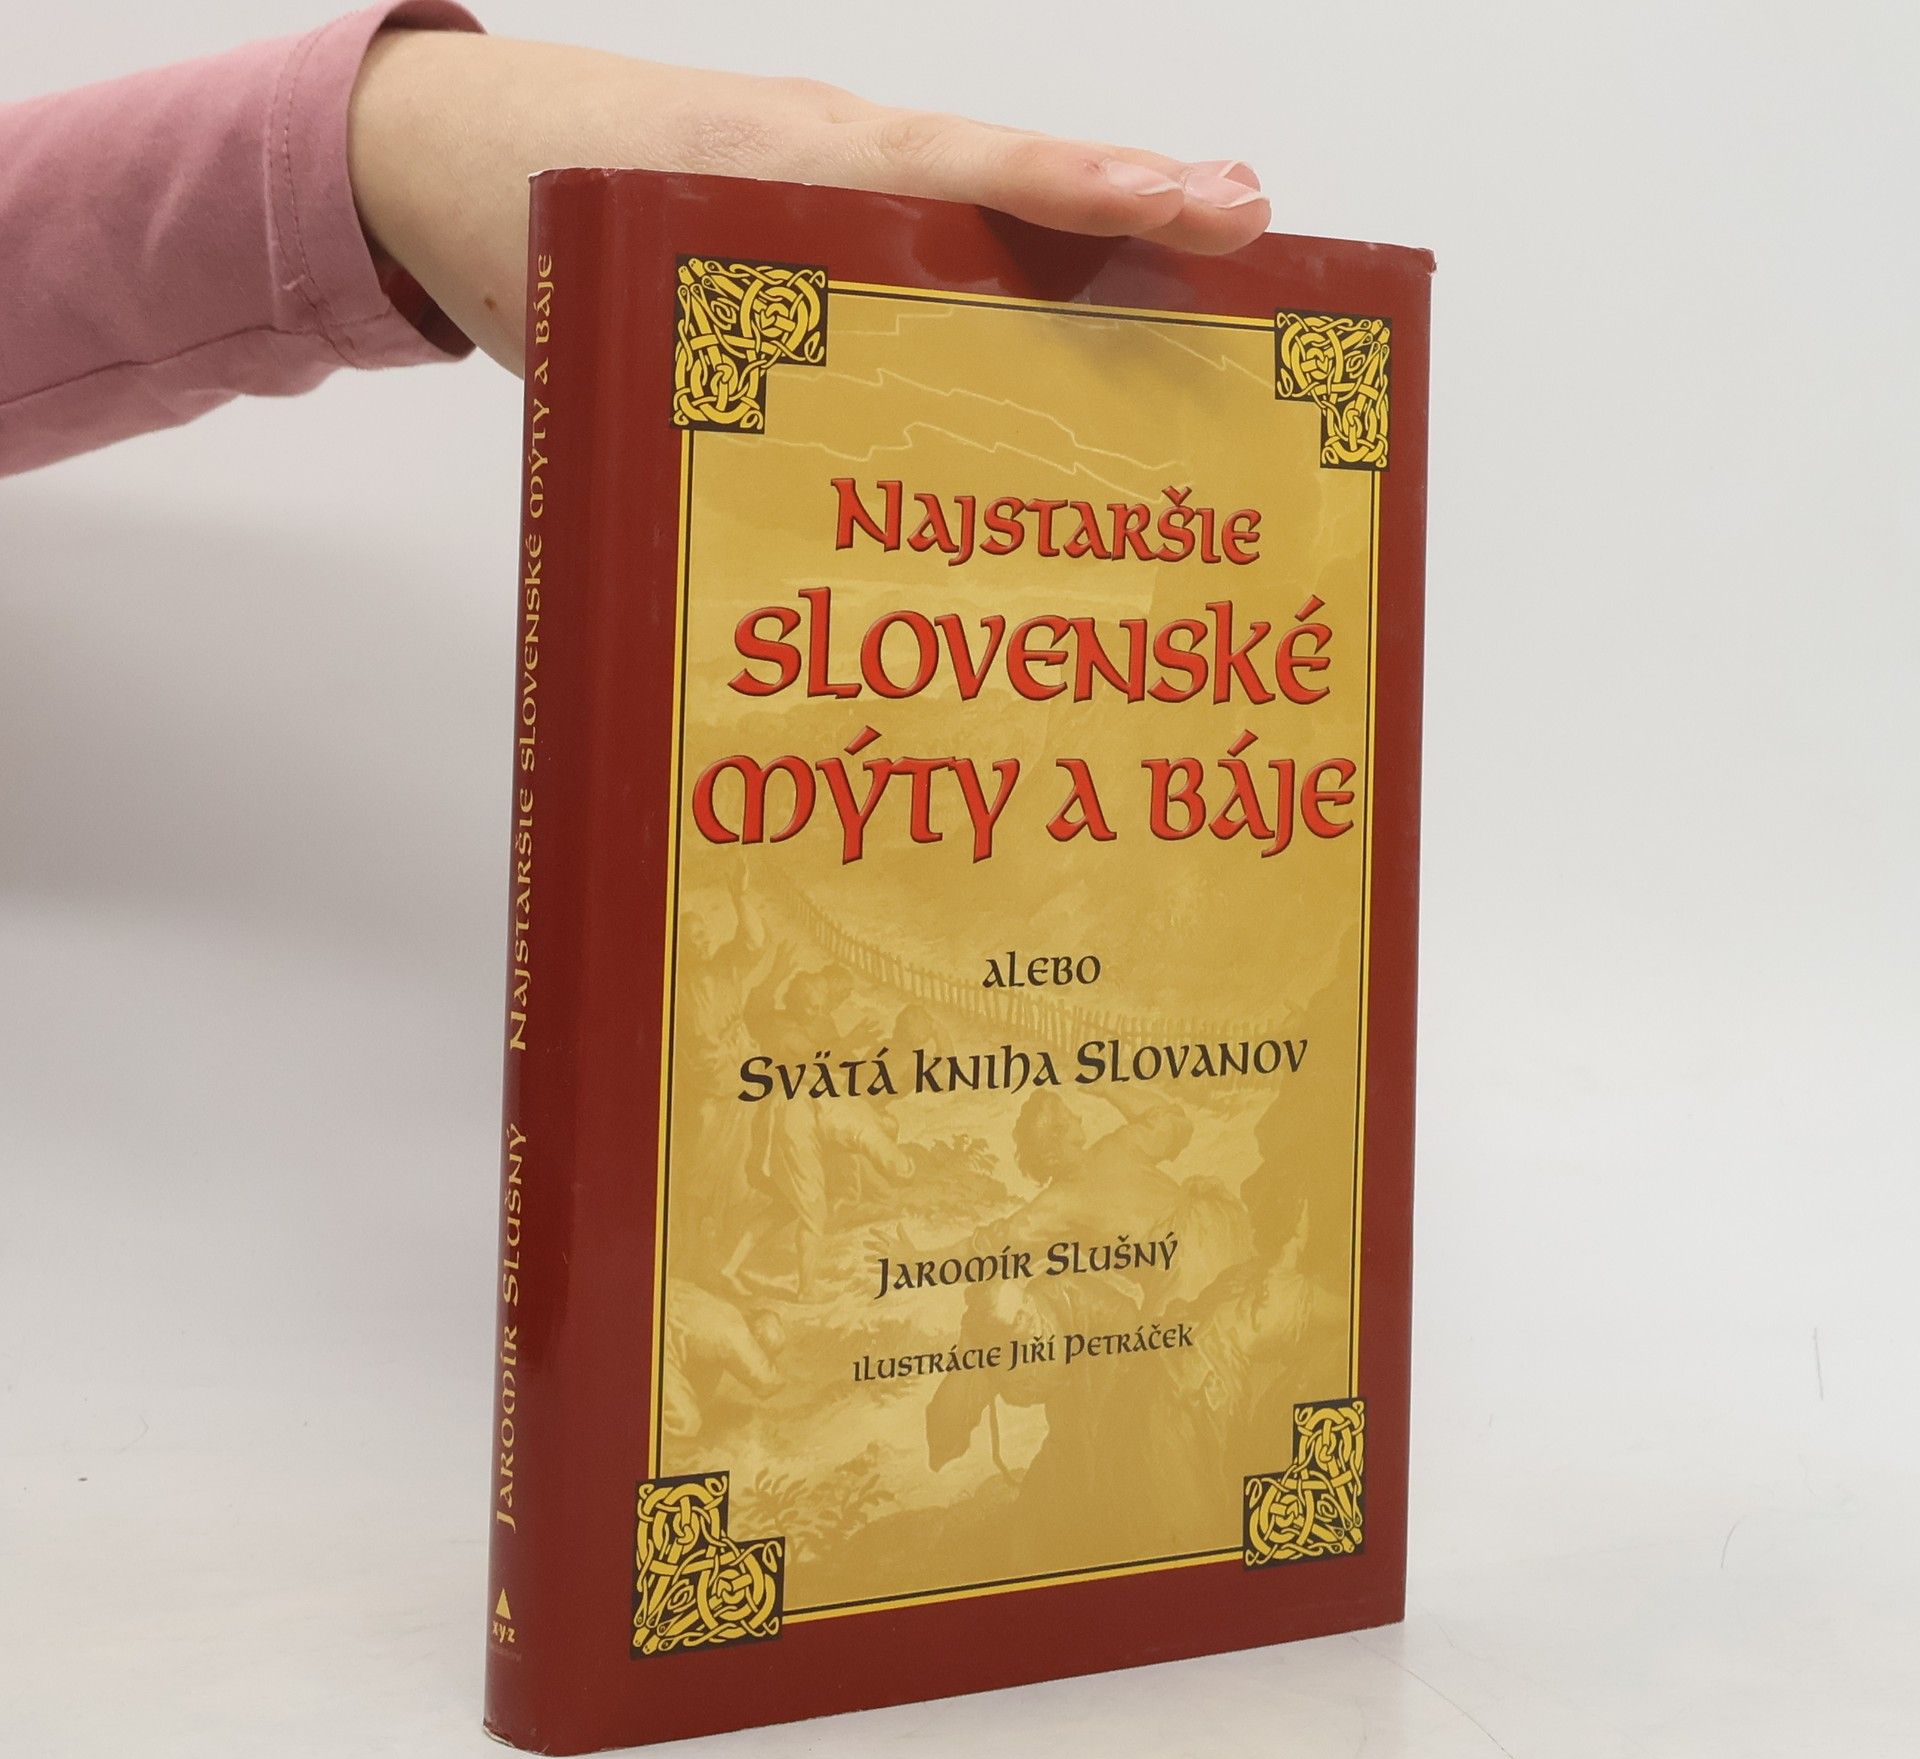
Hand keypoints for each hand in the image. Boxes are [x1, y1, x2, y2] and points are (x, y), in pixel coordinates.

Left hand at [346, 32, 1271, 371]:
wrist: (449, 164)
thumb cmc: (534, 226)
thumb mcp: (612, 304)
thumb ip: (695, 393)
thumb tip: (783, 541)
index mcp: (807, 171)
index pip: (983, 173)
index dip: (1095, 194)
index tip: (1204, 211)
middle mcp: (844, 175)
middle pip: (1016, 186)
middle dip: (1135, 209)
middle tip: (1251, 232)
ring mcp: (839, 199)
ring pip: (983, 218)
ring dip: (1086, 242)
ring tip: (1196, 267)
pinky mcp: (816, 233)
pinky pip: (923, 243)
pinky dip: (1004, 265)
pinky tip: (1055, 334)